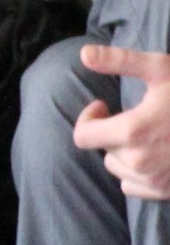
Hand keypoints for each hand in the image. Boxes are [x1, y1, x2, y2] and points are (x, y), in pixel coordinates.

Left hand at [74, 43, 169, 198]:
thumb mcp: (161, 69)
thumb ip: (120, 61)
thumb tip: (85, 53)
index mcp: (132, 132)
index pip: (82, 136)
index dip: (88, 118)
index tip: (103, 105)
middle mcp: (140, 162)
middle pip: (102, 149)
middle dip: (111, 132)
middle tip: (132, 116)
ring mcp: (155, 180)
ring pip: (118, 168)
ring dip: (123, 152)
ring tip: (147, 135)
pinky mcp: (167, 192)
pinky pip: (134, 186)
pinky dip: (138, 172)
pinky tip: (155, 154)